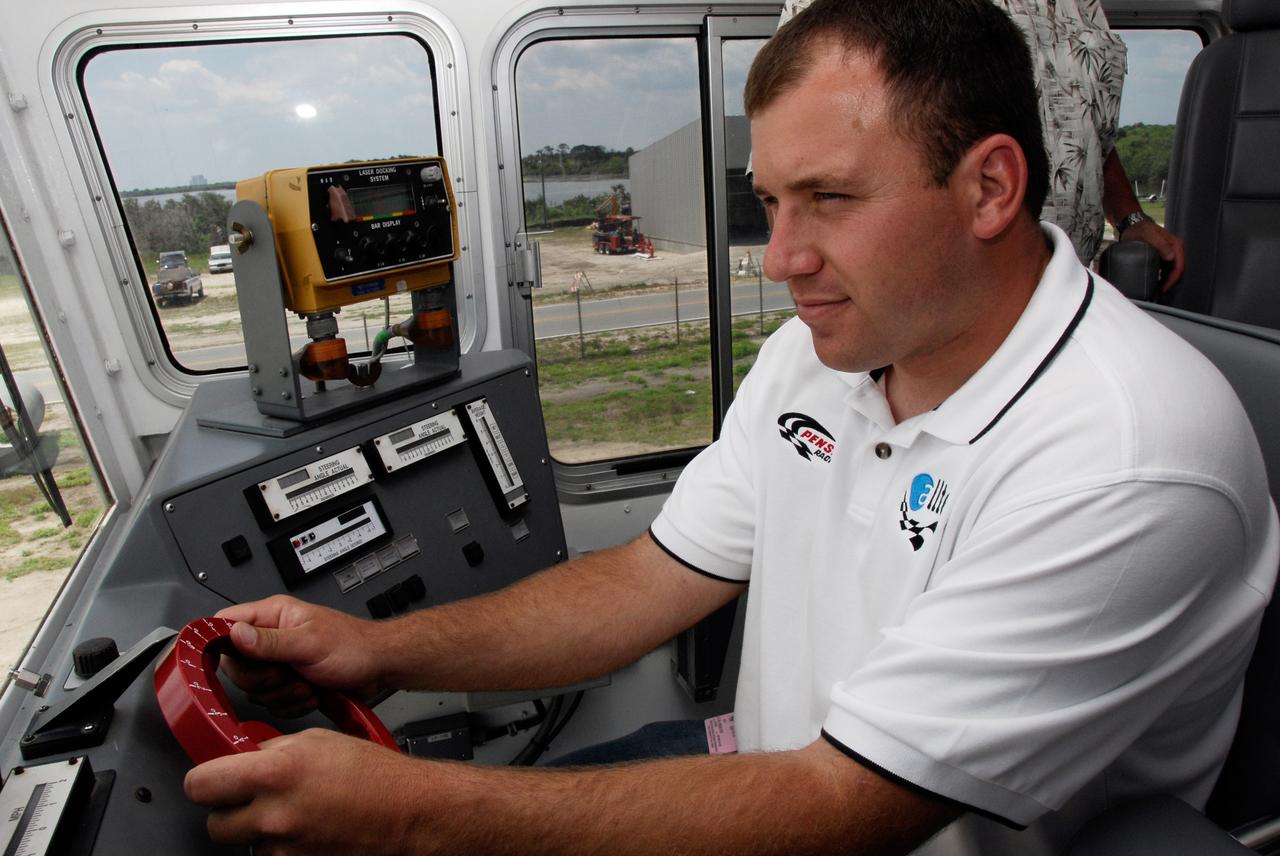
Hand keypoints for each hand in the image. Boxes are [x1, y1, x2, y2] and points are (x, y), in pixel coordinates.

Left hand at [185, 729, 424, 854]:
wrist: (411, 812)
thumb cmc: (376, 775)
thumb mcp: (319, 740)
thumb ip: (272, 751)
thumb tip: (244, 758)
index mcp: (275, 774)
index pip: (199, 785)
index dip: (205, 781)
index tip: (213, 779)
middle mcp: (274, 816)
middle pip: (215, 824)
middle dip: (230, 810)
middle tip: (253, 798)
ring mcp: (285, 849)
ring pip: (246, 844)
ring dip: (261, 831)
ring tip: (296, 812)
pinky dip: (284, 847)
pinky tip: (309, 829)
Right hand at [215, 595, 384, 717]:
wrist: (379, 667)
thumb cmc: (354, 646)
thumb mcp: (309, 643)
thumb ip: (269, 641)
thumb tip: (233, 634)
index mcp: (272, 615)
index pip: (224, 623)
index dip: (216, 644)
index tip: (225, 663)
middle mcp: (272, 637)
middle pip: (235, 665)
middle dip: (260, 679)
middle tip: (284, 674)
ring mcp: (280, 661)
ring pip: (255, 689)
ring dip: (281, 694)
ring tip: (305, 682)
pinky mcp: (288, 682)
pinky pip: (273, 702)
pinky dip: (292, 703)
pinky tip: (310, 693)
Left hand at [1122, 218, 1185, 291]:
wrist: (1131, 224)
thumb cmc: (1140, 229)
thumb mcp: (1149, 236)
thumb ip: (1161, 245)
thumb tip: (1170, 256)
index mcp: (1175, 246)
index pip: (1179, 267)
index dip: (1172, 280)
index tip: (1163, 289)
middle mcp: (1174, 250)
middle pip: (1175, 272)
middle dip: (1168, 284)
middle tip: (1158, 294)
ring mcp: (1167, 254)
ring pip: (1170, 272)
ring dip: (1164, 282)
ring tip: (1155, 292)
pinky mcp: (1160, 256)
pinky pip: (1163, 270)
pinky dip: (1160, 278)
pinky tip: (1153, 284)